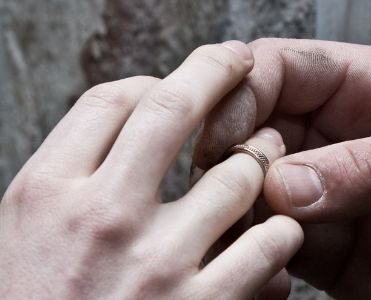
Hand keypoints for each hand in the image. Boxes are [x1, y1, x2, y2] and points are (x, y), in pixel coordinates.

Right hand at [0, 41, 301, 298]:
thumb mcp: (21, 243)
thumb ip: (70, 189)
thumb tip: (126, 135)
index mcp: (45, 195)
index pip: (109, 102)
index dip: (153, 85)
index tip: (176, 87)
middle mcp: (100, 217)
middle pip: (171, 111)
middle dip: (215, 73)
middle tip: (241, 64)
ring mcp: (156, 263)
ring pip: (237, 174)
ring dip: (262, 161)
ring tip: (272, 161)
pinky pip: (270, 243)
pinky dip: (281, 233)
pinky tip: (277, 237)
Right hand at [192, 39, 370, 297]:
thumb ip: (370, 167)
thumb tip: (289, 181)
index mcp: (367, 88)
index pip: (281, 69)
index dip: (241, 92)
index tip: (225, 132)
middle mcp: (338, 138)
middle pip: (251, 130)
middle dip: (232, 157)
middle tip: (236, 188)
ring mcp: (328, 196)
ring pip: (251, 193)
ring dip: (239, 213)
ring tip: (252, 233)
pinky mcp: (327, 250)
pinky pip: (271, 249)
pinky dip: (257, 259)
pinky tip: (269, 268)